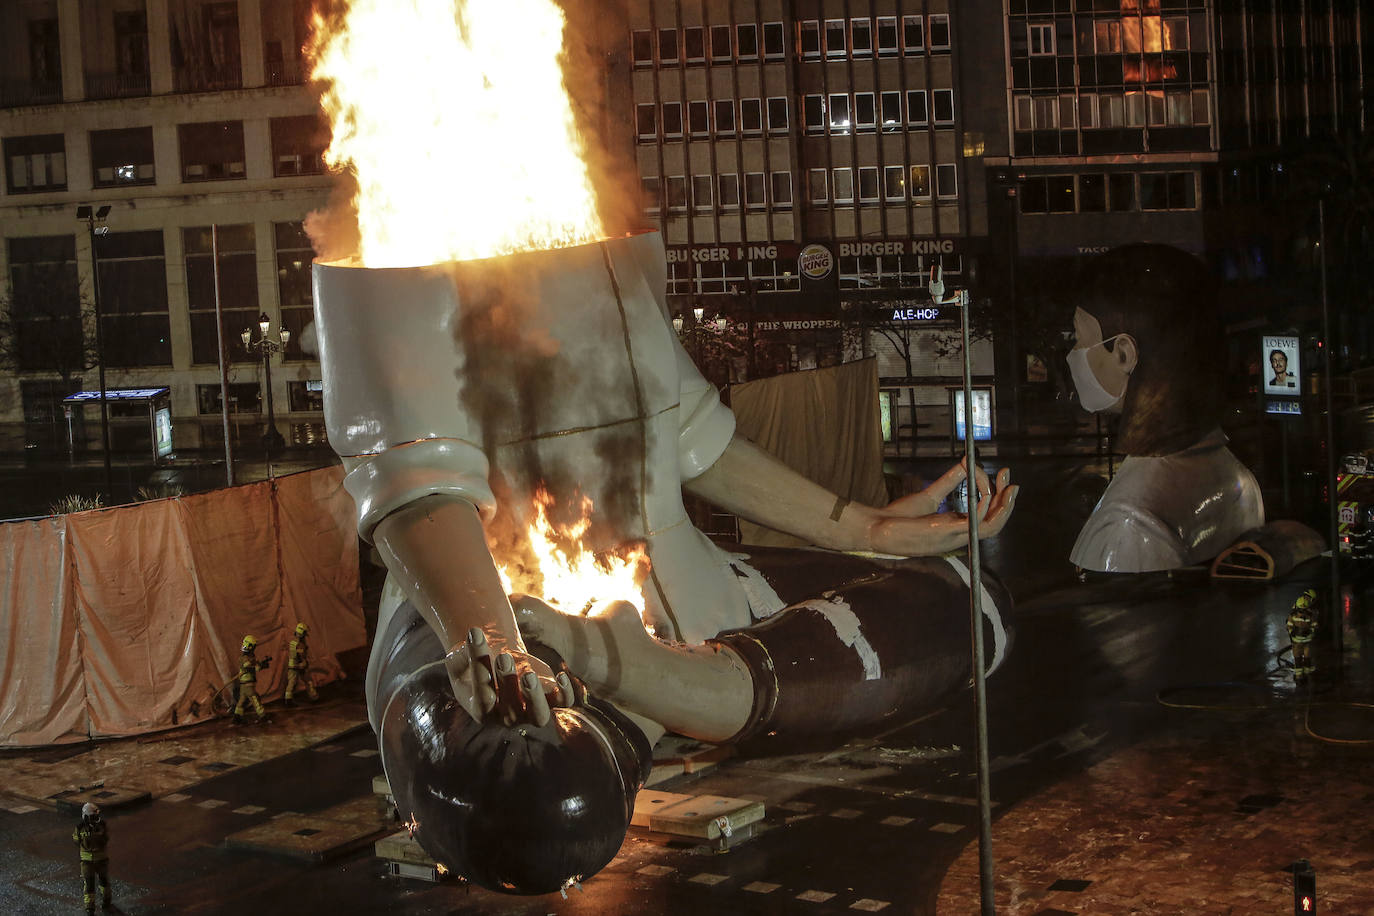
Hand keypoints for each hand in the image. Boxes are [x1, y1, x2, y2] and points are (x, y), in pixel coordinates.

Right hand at [443, 627, 576, 727]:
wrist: (498, 663)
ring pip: (539, 717)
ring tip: (527, 674)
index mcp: (482, 711)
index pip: (483, 698)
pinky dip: (565, 692)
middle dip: (507, 683)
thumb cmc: (476, 662)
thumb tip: (473, 641)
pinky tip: (561, 675)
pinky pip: (563, 703)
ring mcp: (530, 711)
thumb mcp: (461, 658)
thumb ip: (463, 654)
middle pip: (511, 712)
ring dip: (535, 696)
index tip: (478, 640)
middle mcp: (507, 718)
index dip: (480, 671)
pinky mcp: (549, 699)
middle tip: (503, 657)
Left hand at [866, 467, 1017, 555]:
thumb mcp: (928, 495)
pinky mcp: (945, 534)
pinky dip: (984, 507)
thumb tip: (965, 464)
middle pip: (994, 521)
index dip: (996, 496)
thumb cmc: (898, 518)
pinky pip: (975, 525)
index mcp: (956, 527)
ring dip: (1004, 506)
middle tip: (1009, 476)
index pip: (986, 515)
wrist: (876, 529)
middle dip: (1007, 500)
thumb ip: (949, 481)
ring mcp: (953, 537)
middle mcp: (959, 534)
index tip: (993, 472)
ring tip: (1009, 485)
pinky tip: (987, 492)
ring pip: (992, 527)